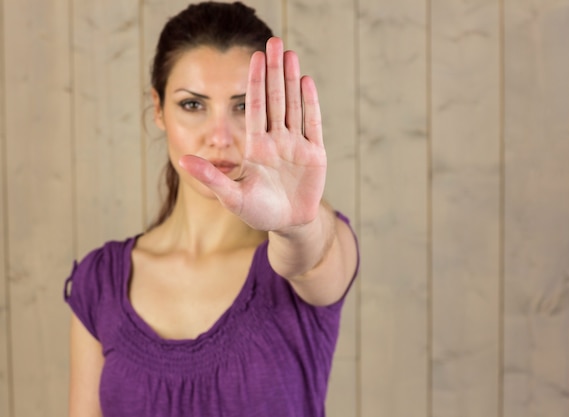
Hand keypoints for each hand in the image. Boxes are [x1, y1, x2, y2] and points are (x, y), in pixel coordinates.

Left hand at [179, 37, 326, 231]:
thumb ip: (211, 177)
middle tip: (274, 41)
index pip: (256, 107)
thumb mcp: (232, 197)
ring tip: (290, 53)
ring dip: (292, 80)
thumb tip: (183, 159)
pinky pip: (312, 123)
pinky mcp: (315, 154)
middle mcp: (276, 140)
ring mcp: (296, 145)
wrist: (288, 225)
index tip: (252, 56)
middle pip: (276, 98)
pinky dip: (310, 103)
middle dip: (274, 70)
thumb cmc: (258, 213)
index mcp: (256, 147)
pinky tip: (306, 82)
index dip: (255, 82)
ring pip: (294, 105)